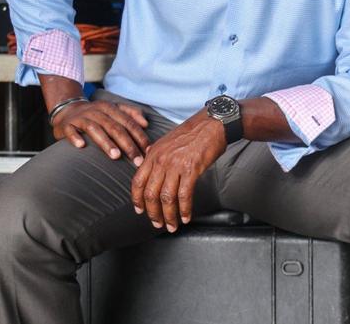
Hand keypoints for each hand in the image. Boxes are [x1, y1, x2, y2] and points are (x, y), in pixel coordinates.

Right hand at [52, 99, 149, 163]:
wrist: (67, 110)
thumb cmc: (96, 115)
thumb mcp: (113, 110)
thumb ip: (131, 113)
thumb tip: (146, 123)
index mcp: (110, 108)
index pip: (128, 122)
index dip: (139, 136)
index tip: (147, 151)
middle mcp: (97, 111)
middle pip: (114, 127)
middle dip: (127, 145)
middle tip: (136, 160)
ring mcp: (81, 117)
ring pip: (94, 129)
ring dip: (106, 142)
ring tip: (116, 156)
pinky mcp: (67, 124)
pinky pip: (71, 130)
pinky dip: (75, 137)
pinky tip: (81, 146)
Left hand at [131, 110, 225, 231]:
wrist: (212, 124)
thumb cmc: (193, 132)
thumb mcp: (167, 140)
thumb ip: (155, 153)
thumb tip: (145, 162)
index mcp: (153, 154)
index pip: (138, 181)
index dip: (137, 199)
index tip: (140, 210)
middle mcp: (161, 160)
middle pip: (151, 194)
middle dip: (153, 213)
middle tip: (157, 223)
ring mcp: (175, 165)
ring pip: (167, 198)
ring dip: (169, 215)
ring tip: (172, 225)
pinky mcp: (191, 169)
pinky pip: (184, 195)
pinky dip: (184, 210)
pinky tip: (186, 217)